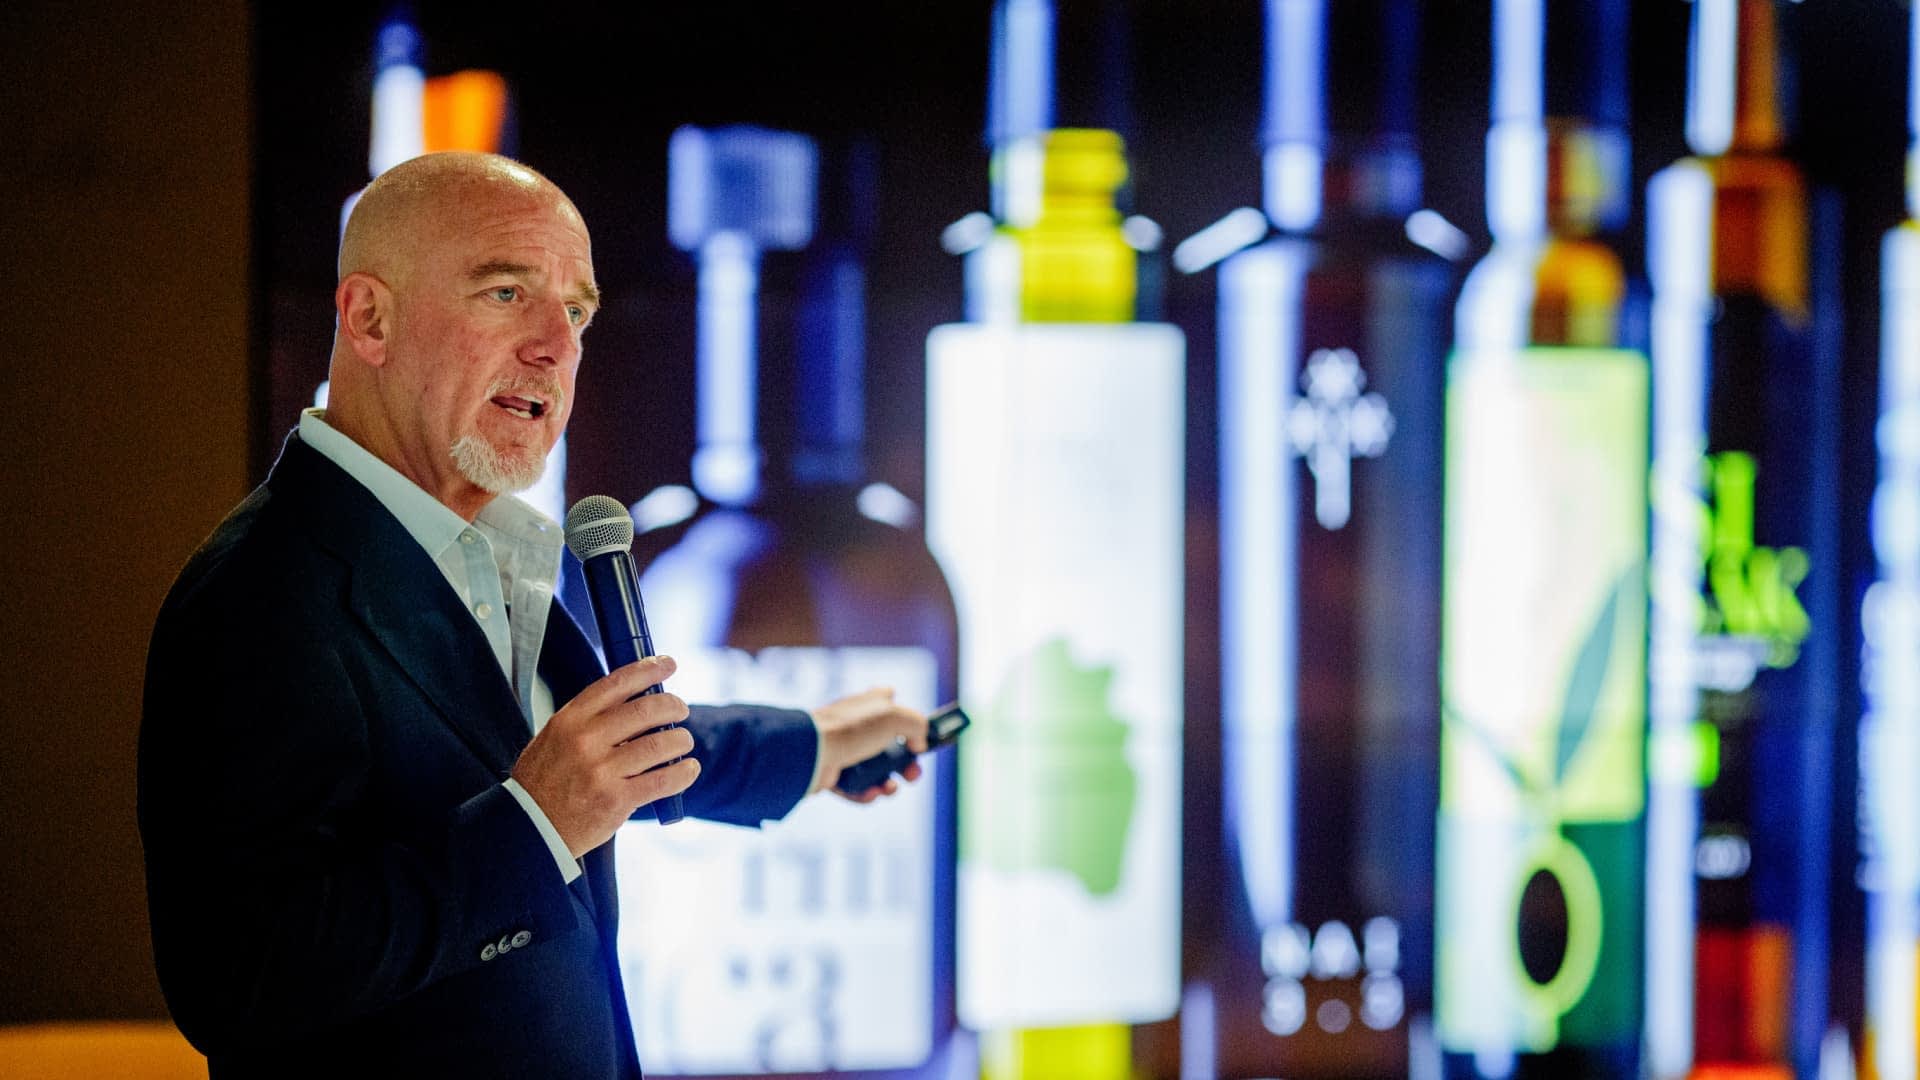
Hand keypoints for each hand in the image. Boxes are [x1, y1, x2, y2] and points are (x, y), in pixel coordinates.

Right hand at [511, 655, 698, 856]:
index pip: (617, 683)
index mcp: (569, 720)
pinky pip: (663, 780)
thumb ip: (589, 718)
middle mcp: (585, 741)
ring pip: (660, 744)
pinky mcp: (617, 800)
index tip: (668, 664)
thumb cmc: (545, 780)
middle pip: (645, 710)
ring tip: (683, 741)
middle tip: (680, 709)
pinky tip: (689, 768)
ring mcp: (601, 771)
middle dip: (672, 705)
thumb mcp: (555, 737)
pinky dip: (683, 772)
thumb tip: (635, 698)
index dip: (648, 670)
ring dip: (681, 739)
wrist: (531, 827)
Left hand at [810, 687, 928, 800]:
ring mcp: (845, 750)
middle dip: (907, 765)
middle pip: (891, 747)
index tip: (917, 735)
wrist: (812, 753)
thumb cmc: (852, 729)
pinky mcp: (833, 773)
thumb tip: (919, 745)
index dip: (906, 716)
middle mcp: (858, 725)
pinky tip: (871, 793)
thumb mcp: (895, 716)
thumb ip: (918, 725)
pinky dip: (866, 793)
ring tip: (890, 789)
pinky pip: (857, 787)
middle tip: (913, 775)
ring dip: (888, 784)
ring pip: (875, 771)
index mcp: (871, 704)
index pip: (890, 700)